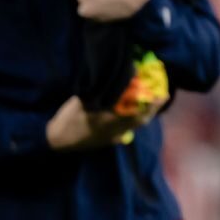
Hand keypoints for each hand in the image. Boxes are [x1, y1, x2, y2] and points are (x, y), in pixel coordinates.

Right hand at [45, 95, 165, 150]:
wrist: (57, 139)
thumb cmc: (69, 118)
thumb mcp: (84, 100)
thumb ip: (103, 91)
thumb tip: (118, 78)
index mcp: (113, 121)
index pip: (139, 113)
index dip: (153, 104)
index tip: (163, 94)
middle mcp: (117, 131)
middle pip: (141, 121)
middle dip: (153, 108)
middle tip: (161, 96)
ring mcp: (113, 138)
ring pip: (135, 126)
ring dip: (145, 114)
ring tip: (151, 101)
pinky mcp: (108, 141)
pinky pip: (127, 130)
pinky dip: (134, 120)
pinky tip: (134, 112)